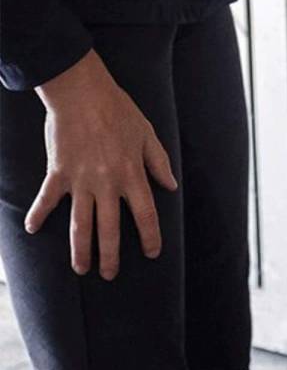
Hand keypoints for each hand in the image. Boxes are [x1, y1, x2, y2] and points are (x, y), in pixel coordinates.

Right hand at [29, 49, 176, 278]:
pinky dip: (38, 215)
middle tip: (109, 275)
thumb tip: (170, 187)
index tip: (153, 253)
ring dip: (80, 250)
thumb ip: (159, 162)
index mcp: (132, 173)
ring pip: (81, 224)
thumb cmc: (119, 110)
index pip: (145, 214)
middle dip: (110, 256)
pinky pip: (47, 200)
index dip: (151, 236)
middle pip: (110, 229)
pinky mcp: (58, 174)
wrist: (84, 94)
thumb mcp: (148, 133)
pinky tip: (32, 230)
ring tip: (81, 269)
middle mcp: (107, 183)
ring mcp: (81, 181)